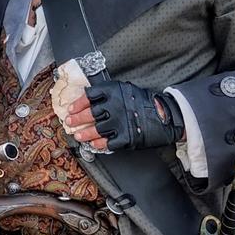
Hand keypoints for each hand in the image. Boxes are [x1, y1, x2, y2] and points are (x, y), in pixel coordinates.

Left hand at [68, 81, 183, 152]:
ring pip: (96, 129)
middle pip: (90, 113)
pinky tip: (94, 144)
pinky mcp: (126, 137)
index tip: (71, 108)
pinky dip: (99, 144)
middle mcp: (115, 106)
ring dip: (84, 133)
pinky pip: (108, 142)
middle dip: (77, 119)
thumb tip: (88, 99)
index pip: (90, 96)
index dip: (78, 103)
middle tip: (69, 122)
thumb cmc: (143, 102)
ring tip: (78, 135)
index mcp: (114, 91)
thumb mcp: (126, 90)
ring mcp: (120, 122)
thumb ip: (108, 94)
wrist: (165, 116)